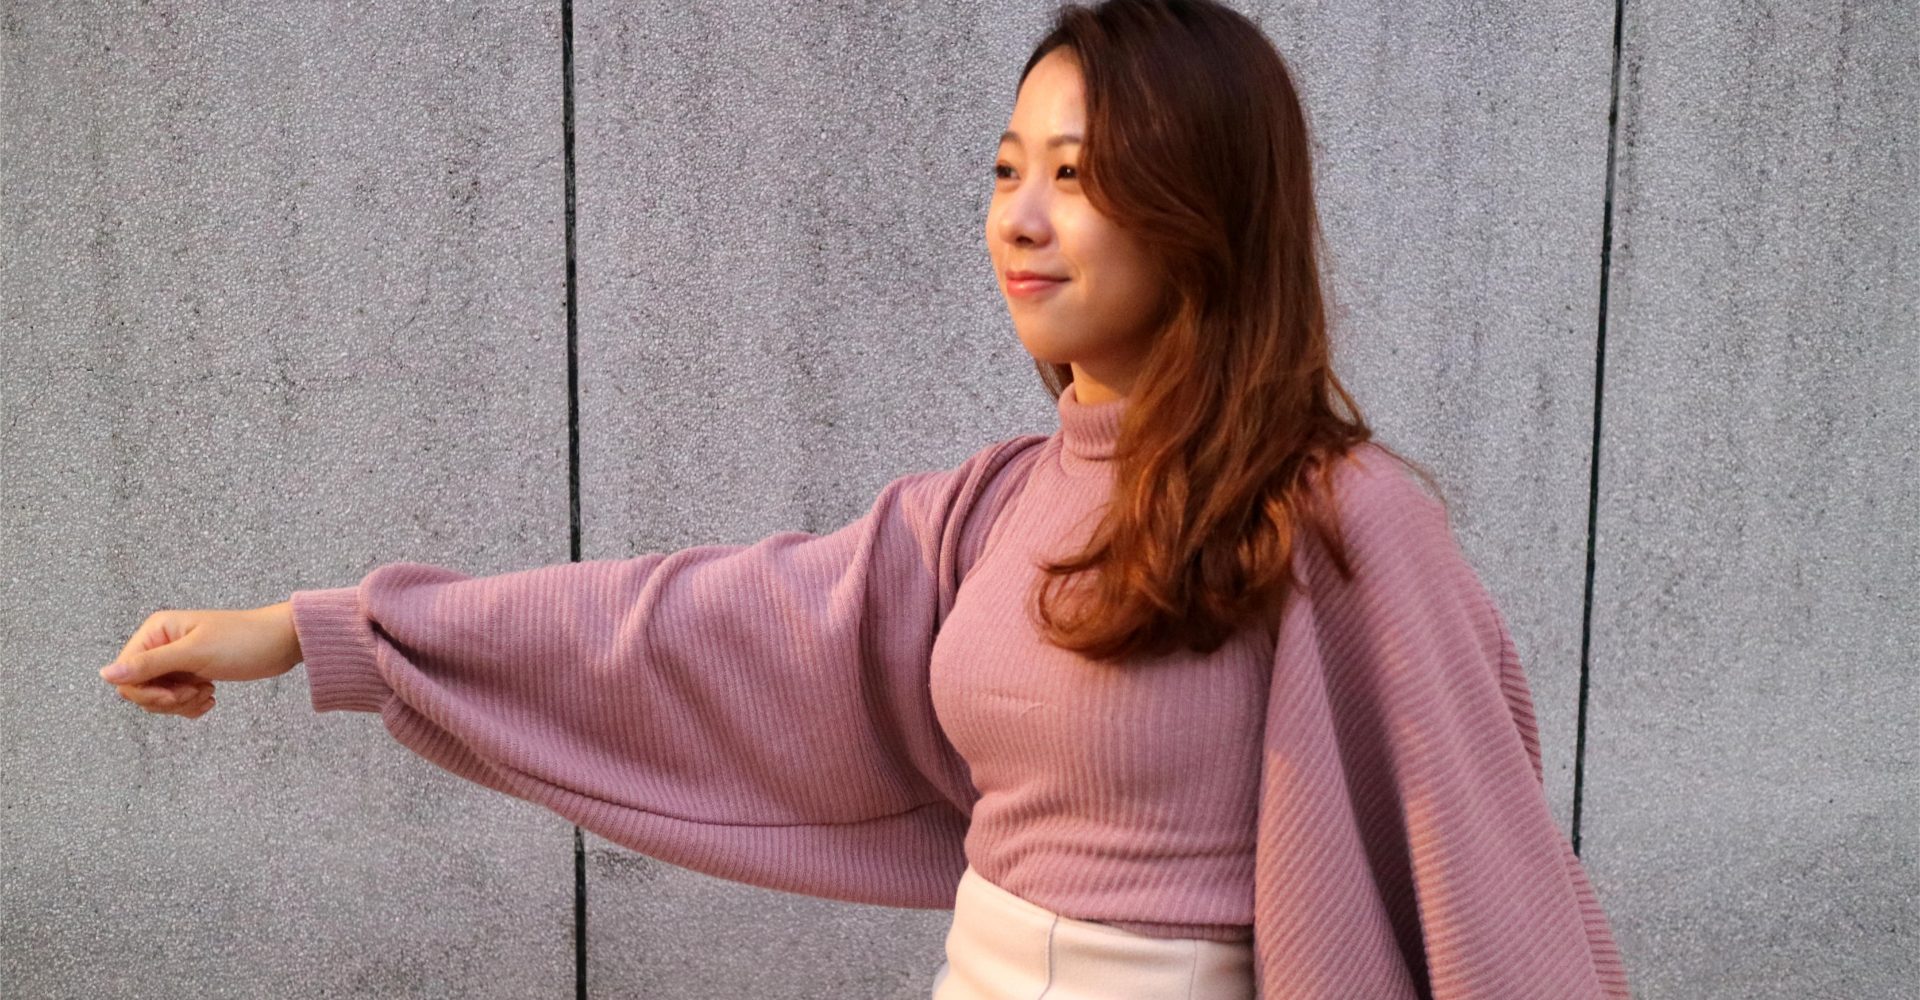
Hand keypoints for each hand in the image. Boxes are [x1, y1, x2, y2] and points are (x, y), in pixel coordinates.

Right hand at [99, 602, 303, 718]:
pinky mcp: (193, 674)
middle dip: (166, 700)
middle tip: (196, 692)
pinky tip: (212, 699)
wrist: (284, 642)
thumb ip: (149, 664)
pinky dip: (191, 706)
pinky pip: (177, 700)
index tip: (174, 695)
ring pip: (158, 698)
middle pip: (139, 689)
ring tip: (208, 693)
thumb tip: (104, 674)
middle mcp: (161, 644)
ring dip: (182, 704)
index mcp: (155, 631)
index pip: (125, 674)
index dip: (145, 692)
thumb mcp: (194, 653)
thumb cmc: (244, 640)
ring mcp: (177, 661)